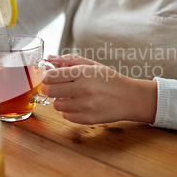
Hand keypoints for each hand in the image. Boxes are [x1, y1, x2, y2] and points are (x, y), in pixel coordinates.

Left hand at [43, 54, 157, 124]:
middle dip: (49, 88)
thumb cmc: (110, 80)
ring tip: (70, 96)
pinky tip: (77, 105)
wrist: (130, 98)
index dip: (47, 76)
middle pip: (50, 91)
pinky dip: (68, 111)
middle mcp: (83, 89)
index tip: (49, 77)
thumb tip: (50, 58)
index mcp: (83, 73)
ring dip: (60, 100)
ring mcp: (85, 105)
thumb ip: (69, 60)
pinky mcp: (87, 118)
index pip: (51, 76)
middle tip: (56, 87)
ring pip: (56, 105)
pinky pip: (66, 116)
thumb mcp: (92, 65)